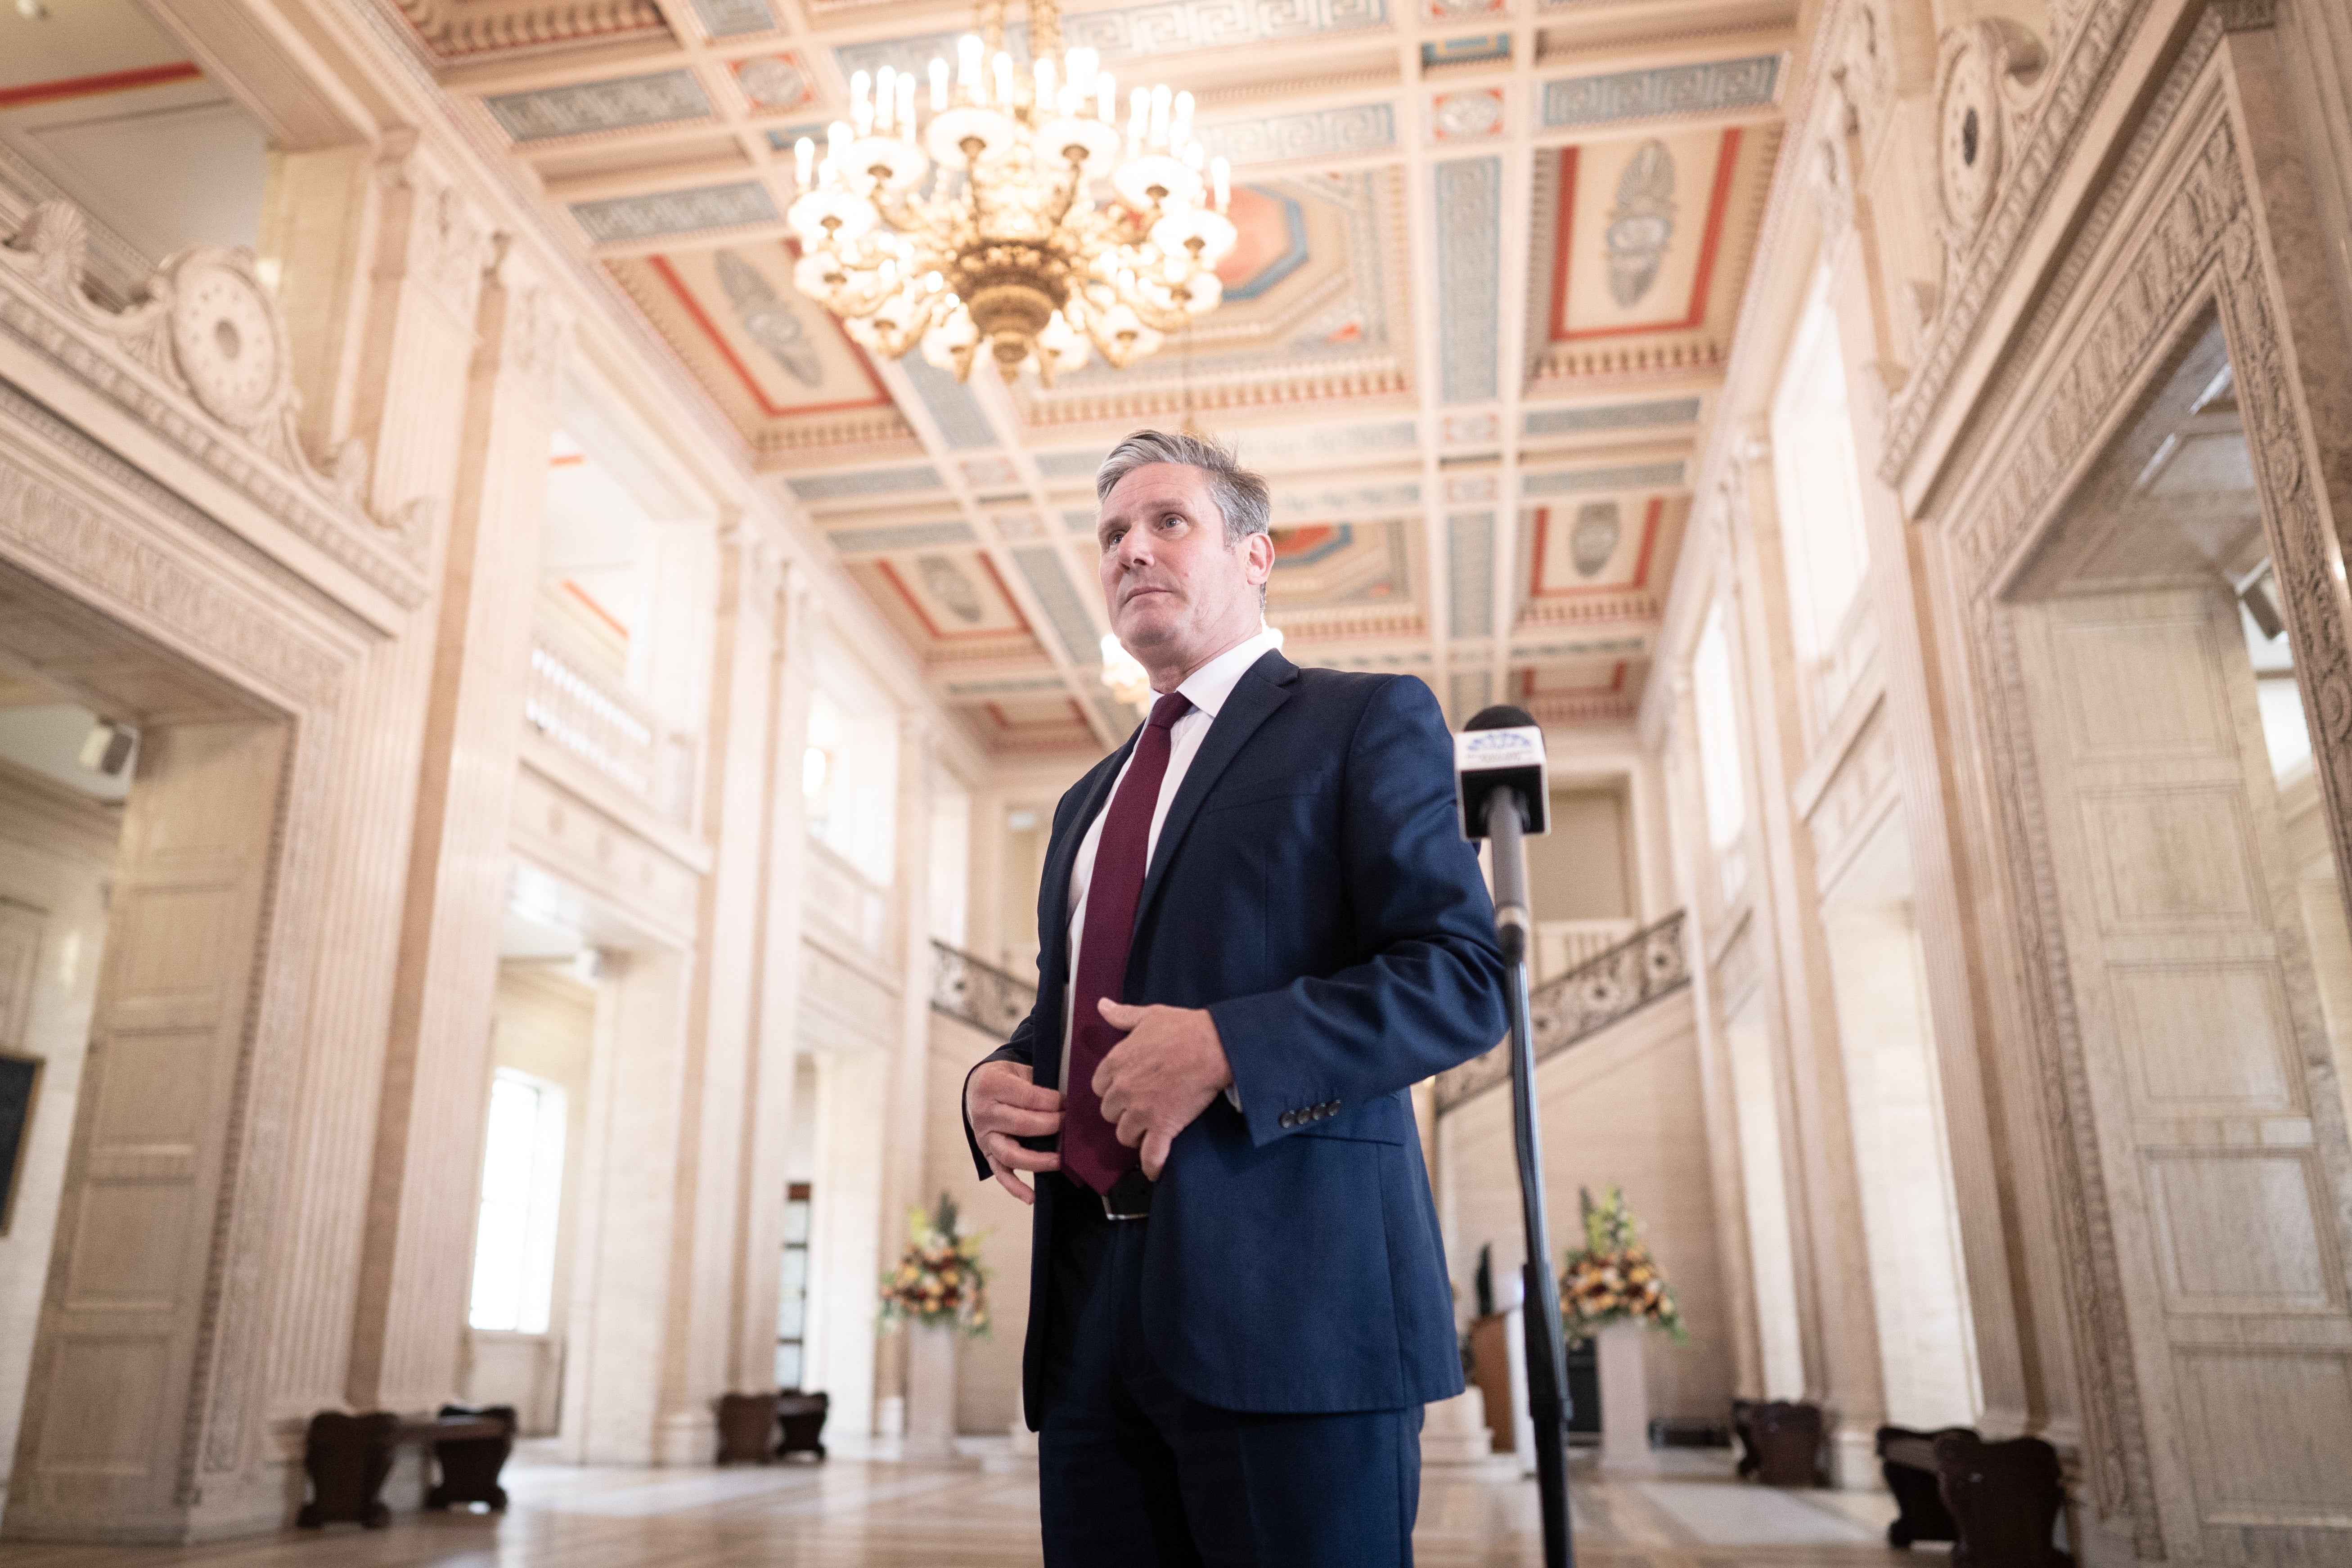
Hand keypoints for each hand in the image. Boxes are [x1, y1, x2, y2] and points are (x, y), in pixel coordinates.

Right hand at [967, 1061, 1061, 1204]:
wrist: (977, 1088)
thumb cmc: (1005, 1078)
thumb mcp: (1018, 1070)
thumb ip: (1039, 1084)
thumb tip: (1071, 1100)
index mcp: (992, 1085)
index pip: (1028, 1098)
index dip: (1053, 1103)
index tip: (1071, 1104)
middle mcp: (985, 1113)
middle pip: (1021, 1124)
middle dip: (1051, 1126)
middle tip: (1071, 1126)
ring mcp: (984, 1137)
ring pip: (1010, 1154)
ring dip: (1038, 1160)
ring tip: (1059, 1160)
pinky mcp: (987, 1154)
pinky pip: (1000, 1174)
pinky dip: (1014, 1188)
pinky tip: (1031, 1197)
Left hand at [1092, 999, 1232, 1179]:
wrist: (1214, 1046)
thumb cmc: (1184, 1028)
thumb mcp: (1149, 1015)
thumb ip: (1122, 1015)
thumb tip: (1102, 1006)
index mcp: (1115, 1063)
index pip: (1098, 1087)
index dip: (1112, 1089)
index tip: (1124, 1088)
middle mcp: (1123, 1090)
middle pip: (1109, 1113)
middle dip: (1121, 1112)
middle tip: (1139, 1108)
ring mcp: (1142, 1111)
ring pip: (1125, 1135)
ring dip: (1135, 1134)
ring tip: (1149, 1130)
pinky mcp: (1164, 1127)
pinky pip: (1151, 1155)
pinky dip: (1152, 1166)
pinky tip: (1155, 1170)